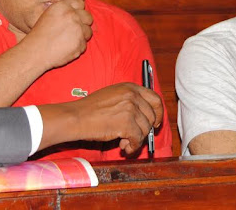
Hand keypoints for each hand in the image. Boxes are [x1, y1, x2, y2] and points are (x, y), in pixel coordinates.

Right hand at [23, 0, 92, 70]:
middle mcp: (72, 16)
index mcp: (63, 7)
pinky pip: (84, 45)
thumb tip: (81, 12)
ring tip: (69, 40)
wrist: (36, 52)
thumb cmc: (40, 34)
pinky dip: (78, 47)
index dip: (78, 11)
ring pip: (88, 32)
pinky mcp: (80, 44)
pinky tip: (67, 48)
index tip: (74, 17)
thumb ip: (65, 11)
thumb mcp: (49, 15)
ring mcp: (78, 30)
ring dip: (82, 36)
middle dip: (84, 23)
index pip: (80, 3)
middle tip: (74, 29)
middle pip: (88, 17)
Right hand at [38, 83, 162, 154]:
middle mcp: (132, 95)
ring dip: (136, 140)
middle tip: (133, 137)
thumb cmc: (91, 109)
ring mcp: (130, 108)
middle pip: (151, 117)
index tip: (156, 123)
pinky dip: (132, 147)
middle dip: (145, 130)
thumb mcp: (113, 96)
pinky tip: (123, 147)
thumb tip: (146, 118)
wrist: (77, 117)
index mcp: (130, 87)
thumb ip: (130, 102)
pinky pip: (138, 139)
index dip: (159, 113)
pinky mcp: (127, 123)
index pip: (155, 99)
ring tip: (124, 142)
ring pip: (145, 130)